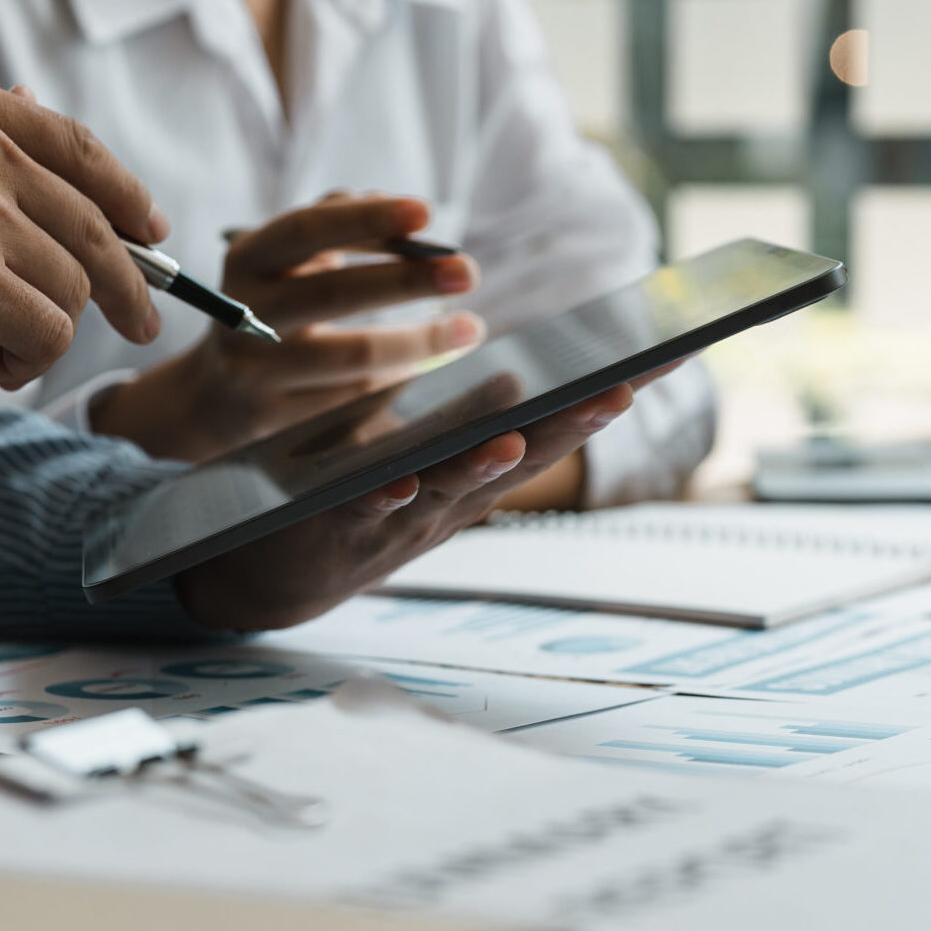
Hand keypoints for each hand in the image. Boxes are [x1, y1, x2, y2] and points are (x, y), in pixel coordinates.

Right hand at [0, 67, 167, 384]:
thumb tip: (37, 105)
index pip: (80, 149)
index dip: (128, 198)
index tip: (153, 231)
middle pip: (98, 232)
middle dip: (131, 288)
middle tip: (142, 325)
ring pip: (73, 292)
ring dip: (45, 333)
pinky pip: (49, 336)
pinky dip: (26, 363)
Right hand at [93, 193, 485, 462]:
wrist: (216, 394)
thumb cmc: (274, 307)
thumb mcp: (288, 260)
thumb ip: (335, 222)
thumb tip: (393, 203)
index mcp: (247, 259)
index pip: (306, 229)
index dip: (366, 220)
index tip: (426, 212)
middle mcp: (244, 313)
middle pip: (334, 294)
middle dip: (408, 281)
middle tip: (466, 273)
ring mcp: (258, 371)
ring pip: (353, 358)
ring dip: (419, 343)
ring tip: (470, 330)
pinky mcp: (279, 419)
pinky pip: (354, 398)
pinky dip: (399, 378)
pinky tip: (433, 363)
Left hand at [178, 384, 635, 631]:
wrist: (271, 575)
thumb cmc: (355, 503)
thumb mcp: (420, 458)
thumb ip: (463, 422)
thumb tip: (518, 372)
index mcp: (473, 475)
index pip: (550, 428)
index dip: (599, 397)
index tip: (658, 355)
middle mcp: (451, 502)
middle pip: (522, 460)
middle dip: (571, 427)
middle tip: (622, 388)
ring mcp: (401, 521)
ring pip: (451, 490)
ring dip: (485, 467)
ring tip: (517, 438)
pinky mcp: (341, 531)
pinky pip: (366, 512)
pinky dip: (386, 498)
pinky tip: (399, 480)